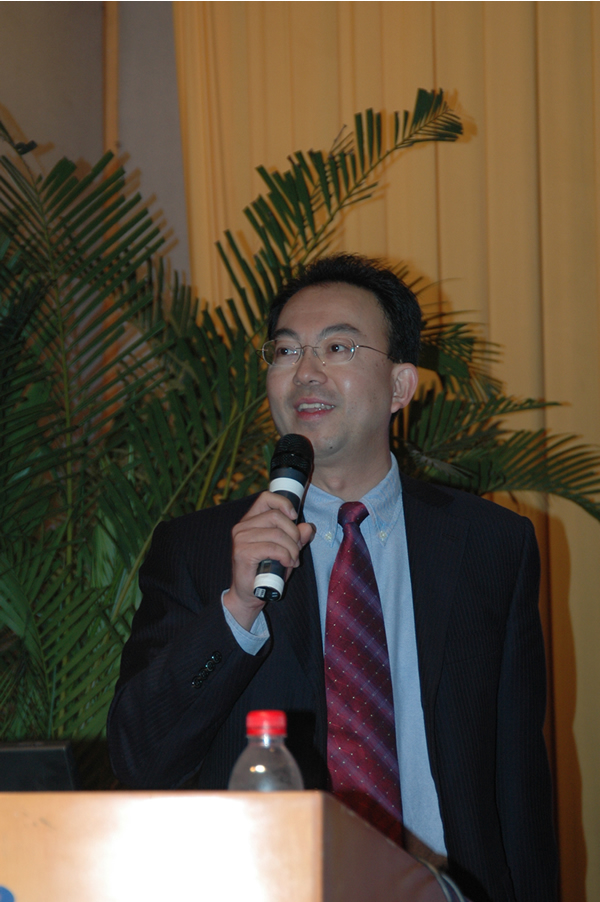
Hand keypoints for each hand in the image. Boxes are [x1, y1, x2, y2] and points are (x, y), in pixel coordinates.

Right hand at [224, 492, 314, 630]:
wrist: (248, 595)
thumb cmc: (266, 572)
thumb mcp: (286, 551)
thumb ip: (297, 538)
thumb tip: (308, 527)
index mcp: (250, 520)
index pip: (266, 498)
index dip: (283, 503)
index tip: (295, 517)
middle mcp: (242, 526)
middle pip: (276, 516)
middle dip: (294, 533)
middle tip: (297, 549)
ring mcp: (241, 539)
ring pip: (277, 533)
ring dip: (292, 548)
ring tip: (294, 560)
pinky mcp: (243, 552)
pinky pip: (272, 547)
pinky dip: (286, 555)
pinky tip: (288, 563)